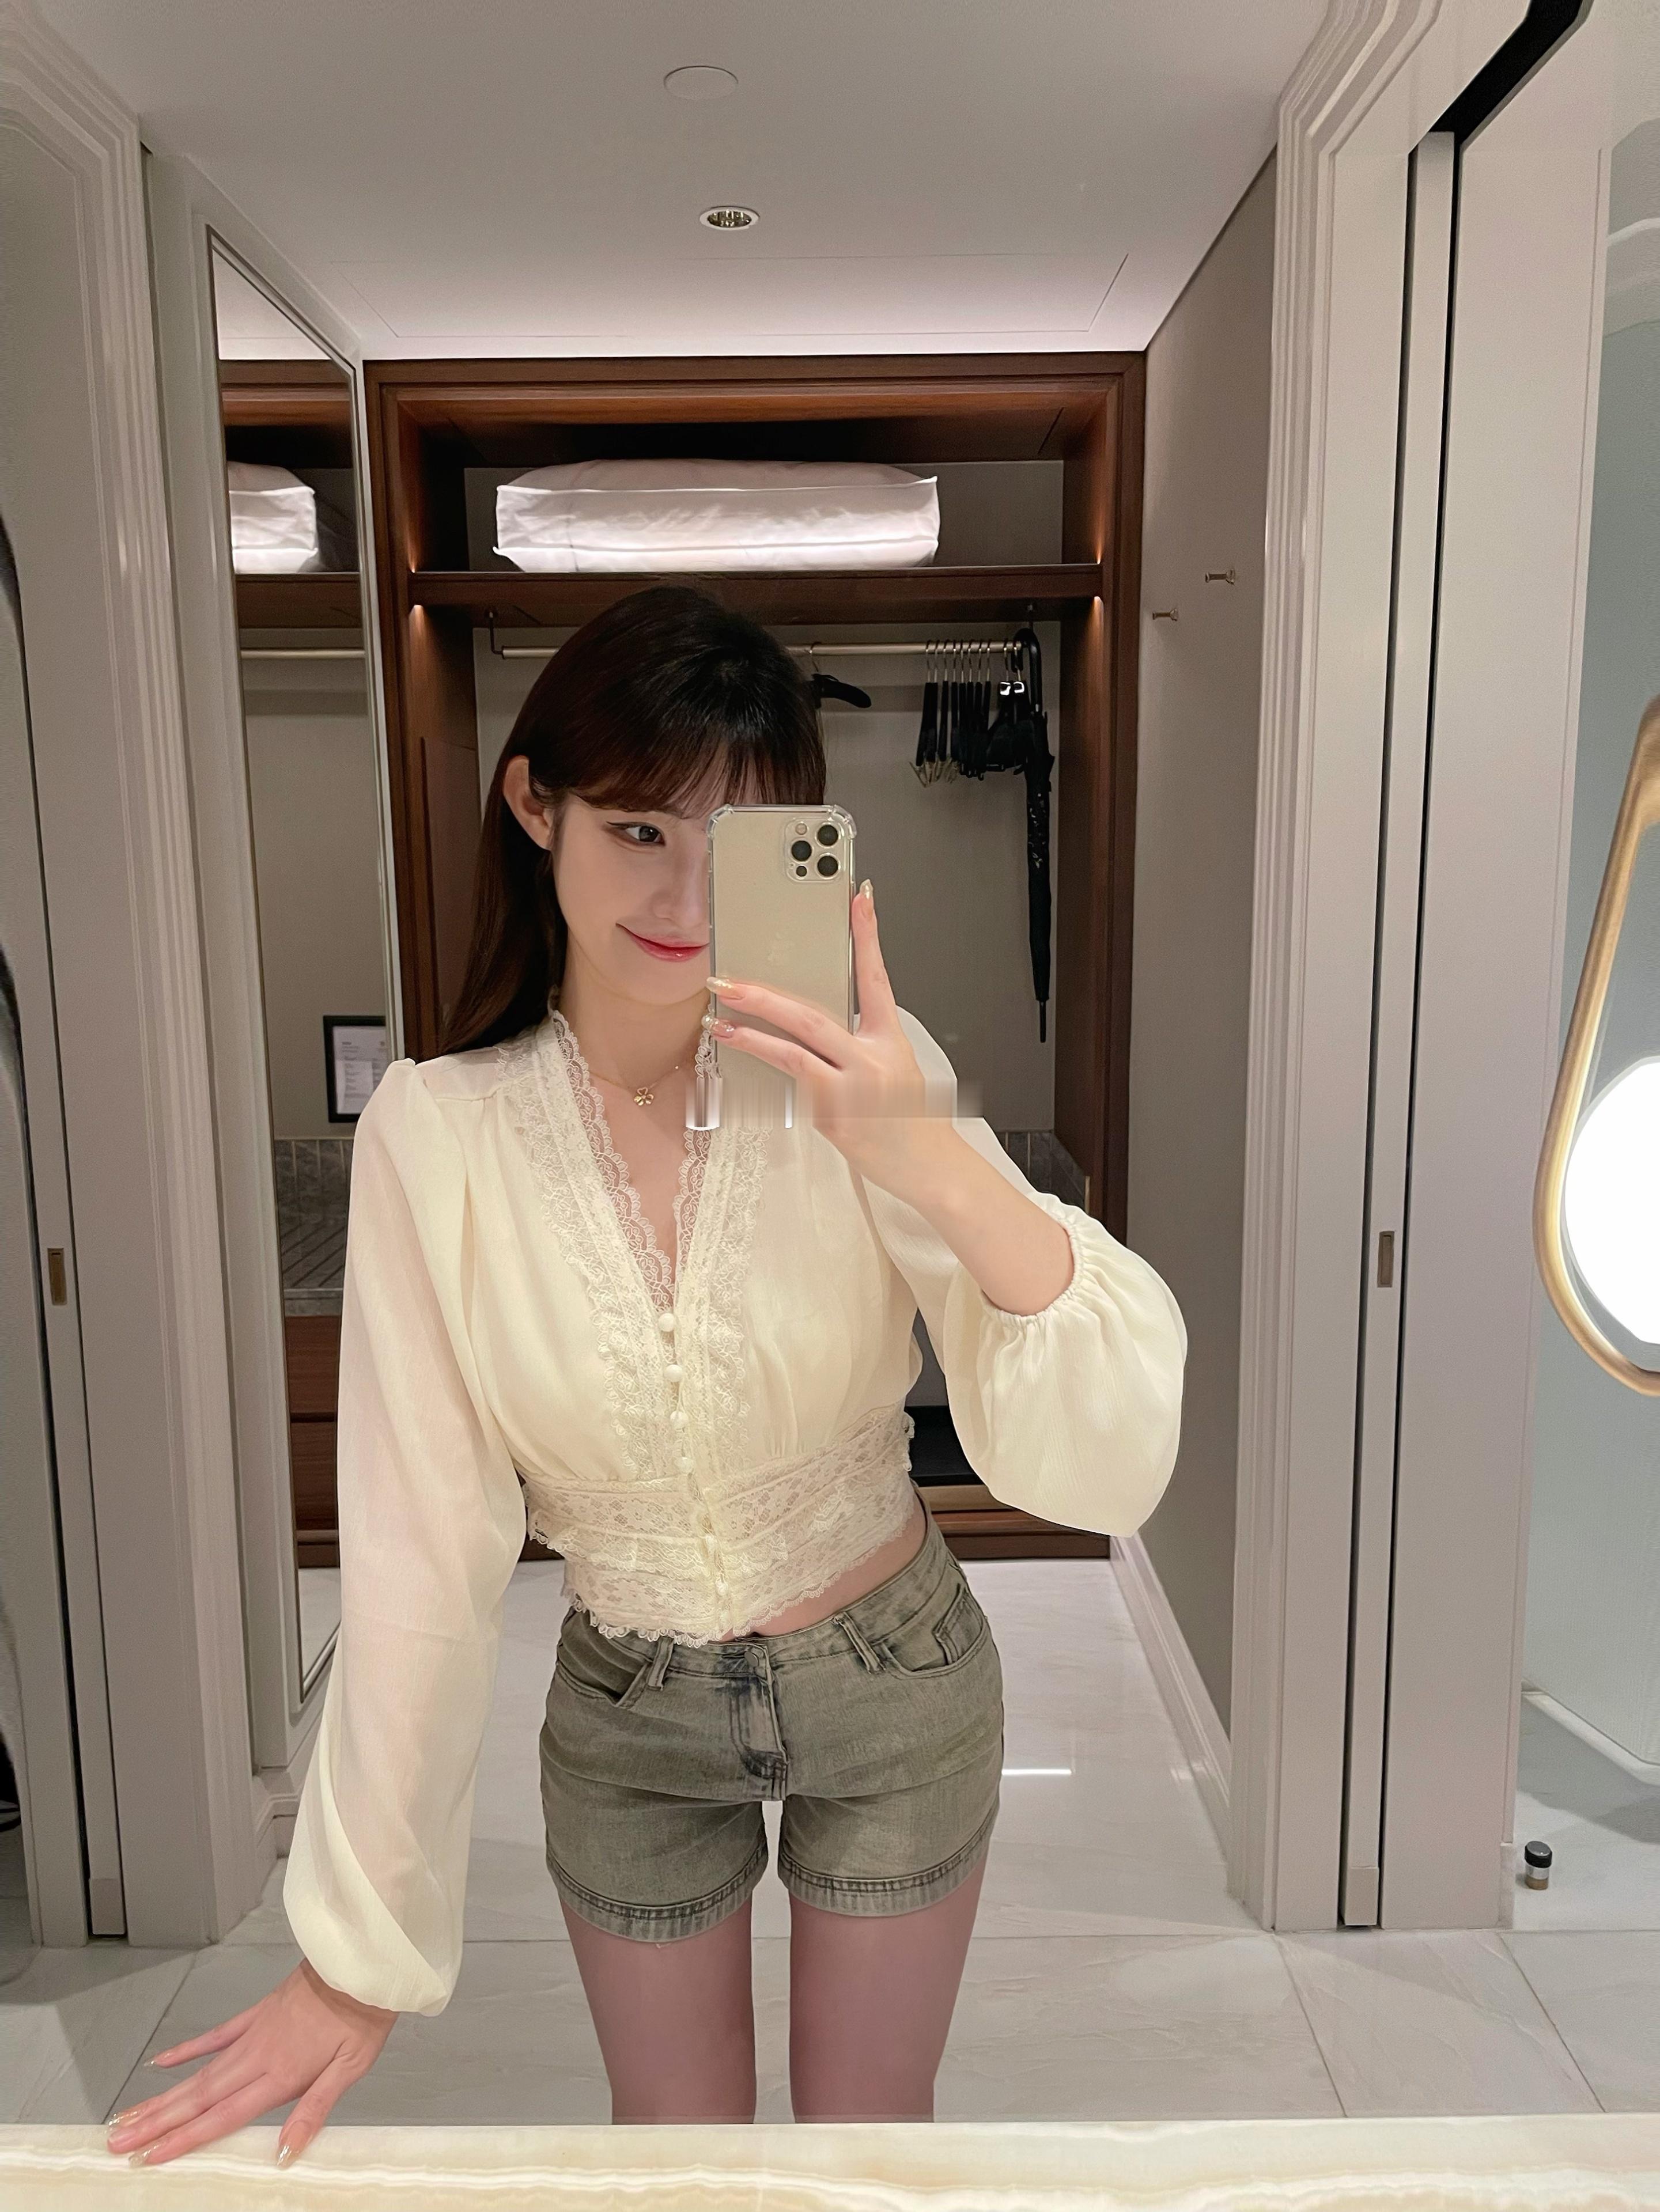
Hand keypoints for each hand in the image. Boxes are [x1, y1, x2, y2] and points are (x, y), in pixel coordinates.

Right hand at [104, 1959, 395, 2169]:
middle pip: (199, 2097)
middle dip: (156, 2123)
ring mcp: (254, 2033)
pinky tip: (162, 2062)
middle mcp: (258, 2055)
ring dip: (164, 2096)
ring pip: (200, 2072)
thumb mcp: (349, 2069)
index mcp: (280, 2075)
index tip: (151, 2156)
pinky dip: (187, 2050)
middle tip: (119, 2142)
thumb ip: (313, 2111)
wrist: (362, 1963)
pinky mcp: (258, 2012)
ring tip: (130, 2114)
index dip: (184, 2138)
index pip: (223, 2116)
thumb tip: (284, 2153)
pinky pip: (216, 2035)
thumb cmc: (362, 2016)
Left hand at [707, 878, 943, 1190]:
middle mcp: (872, 1058)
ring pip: (793, 1051)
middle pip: (812, 1016)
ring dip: (750, 1035)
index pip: (876, 978)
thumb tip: (814, 1023)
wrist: (927, 1165)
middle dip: (764, 996)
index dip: (868, 936)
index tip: (858, 899)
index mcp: (890, 1039)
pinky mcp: (833, 1115)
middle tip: (729, 981)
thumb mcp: (894, 1069)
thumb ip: (859, 1044)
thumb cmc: (909, 1119)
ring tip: (720, 1023)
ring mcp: (852, 1088)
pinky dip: (771, 1069)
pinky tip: (748, 1057)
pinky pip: (796, 1084)